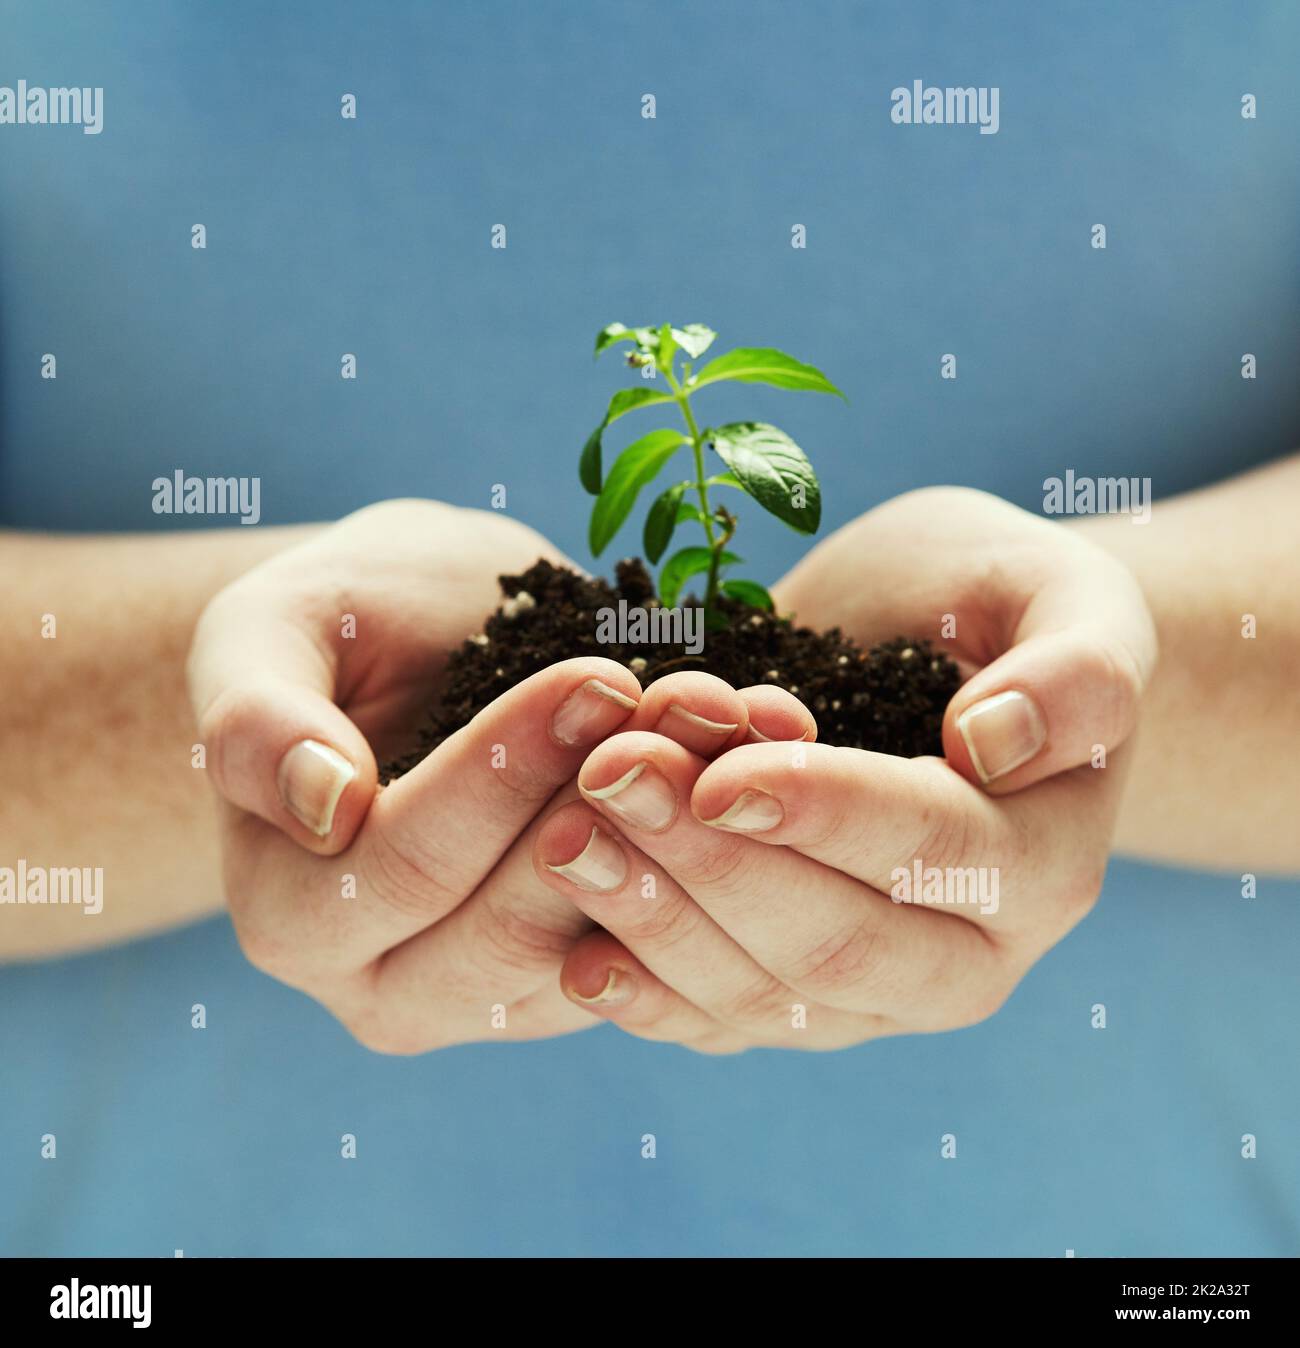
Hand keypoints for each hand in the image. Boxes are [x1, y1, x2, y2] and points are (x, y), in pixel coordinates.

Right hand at [187, 500, 810, 1051]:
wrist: (427, 645)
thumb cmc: (344, 628)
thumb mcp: (272, 631)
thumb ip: (258, 716)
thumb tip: (321, 806)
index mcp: (296, 915)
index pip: (405, 867)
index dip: (505, 773)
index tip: (598, 677)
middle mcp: (391, 985)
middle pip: (513, 930)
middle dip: (612, 807)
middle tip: (691, 699)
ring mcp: (498, 996)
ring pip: (605, 948)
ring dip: (688, 835)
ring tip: (739, 723)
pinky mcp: (592, 979)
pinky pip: (668, 945)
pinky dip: (726, 855)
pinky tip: (770, 760)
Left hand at [529, 488, 1157, 1051]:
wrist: (937, 658)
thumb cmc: (997, 608)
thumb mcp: (1064, 594)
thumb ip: (1075, 670)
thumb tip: (993, 744)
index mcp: (1042, 862)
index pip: (933, 852)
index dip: (824, 816)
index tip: (720, 773)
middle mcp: (970, 957)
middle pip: (834, 946)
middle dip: (712, 867)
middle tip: (611, 779)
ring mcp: (879, 996)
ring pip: (763, 997)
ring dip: (656, 921)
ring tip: (564, 837)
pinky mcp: (800, 1002)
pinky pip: (722, 1022)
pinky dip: (646, 995)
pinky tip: (574, 957)